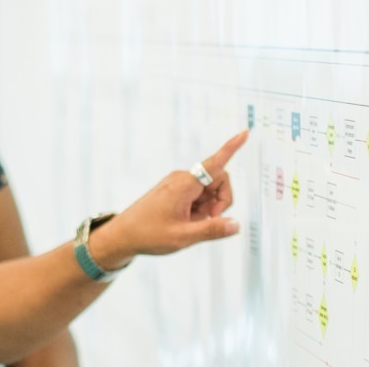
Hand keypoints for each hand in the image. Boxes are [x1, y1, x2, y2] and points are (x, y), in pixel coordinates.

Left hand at [91, 131, 248, 268]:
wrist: (123, 235)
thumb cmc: (149, 234)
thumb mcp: (182, 237)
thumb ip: (211, 230)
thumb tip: (236, 225)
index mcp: (184, 185)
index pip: (214, 163)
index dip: (232, 148)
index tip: (245, 132)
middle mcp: (182, 179)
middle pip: (219, 180)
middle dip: (221, 201)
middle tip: (208, 221)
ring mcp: (179, 184)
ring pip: (210, 190)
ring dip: (209, 208)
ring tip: (190, 224)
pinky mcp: (176, 190)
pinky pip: (199, 196)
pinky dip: (200, 209)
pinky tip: (186, 221)